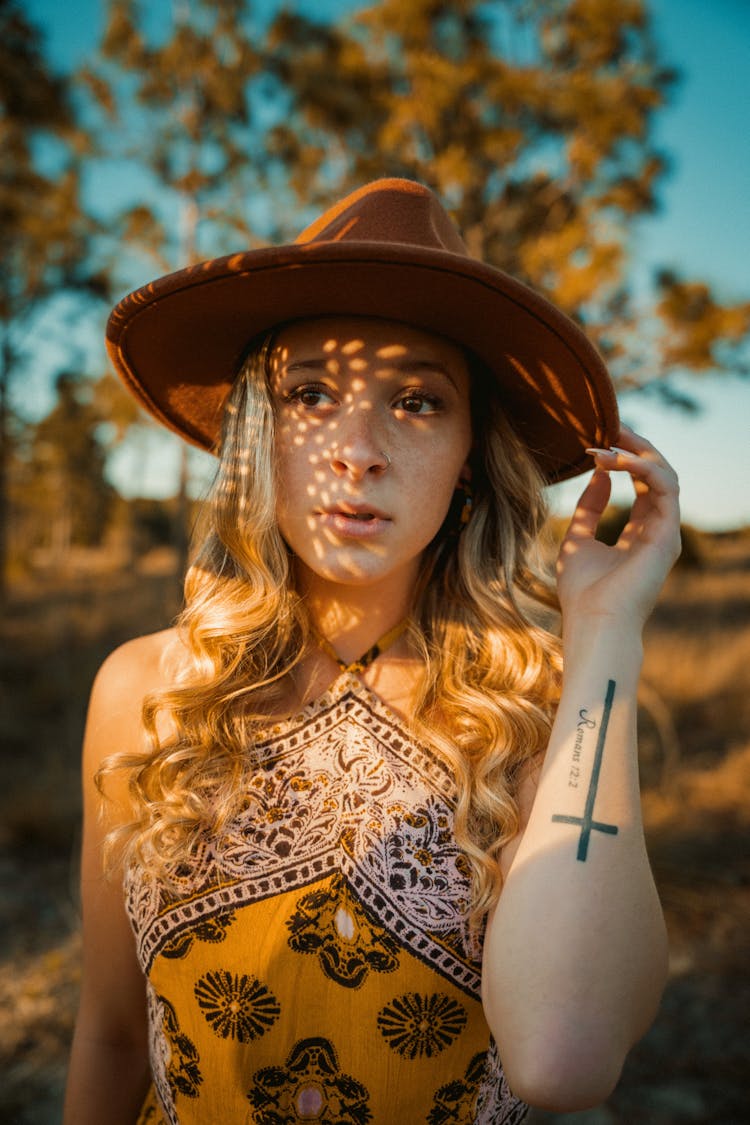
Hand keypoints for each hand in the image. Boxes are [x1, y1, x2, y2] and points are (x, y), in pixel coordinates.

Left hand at [556, 426, 680, 629]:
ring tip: (608, 441)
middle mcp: (657, 530)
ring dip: (637, 453)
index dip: (624, 459)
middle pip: (657, 475)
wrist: (592, 622)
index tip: (598, 442)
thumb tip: (598, 472)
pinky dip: (642, 467)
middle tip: (610, 425)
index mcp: (638, 534)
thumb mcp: (578, 539)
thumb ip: (589, 507)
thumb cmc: (582, 591)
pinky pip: (664, 487)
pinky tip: (616, 459)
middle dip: (636, 447)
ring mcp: (666, 532)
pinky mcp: (667, 534)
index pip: (641, 485)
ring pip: (665, 476)